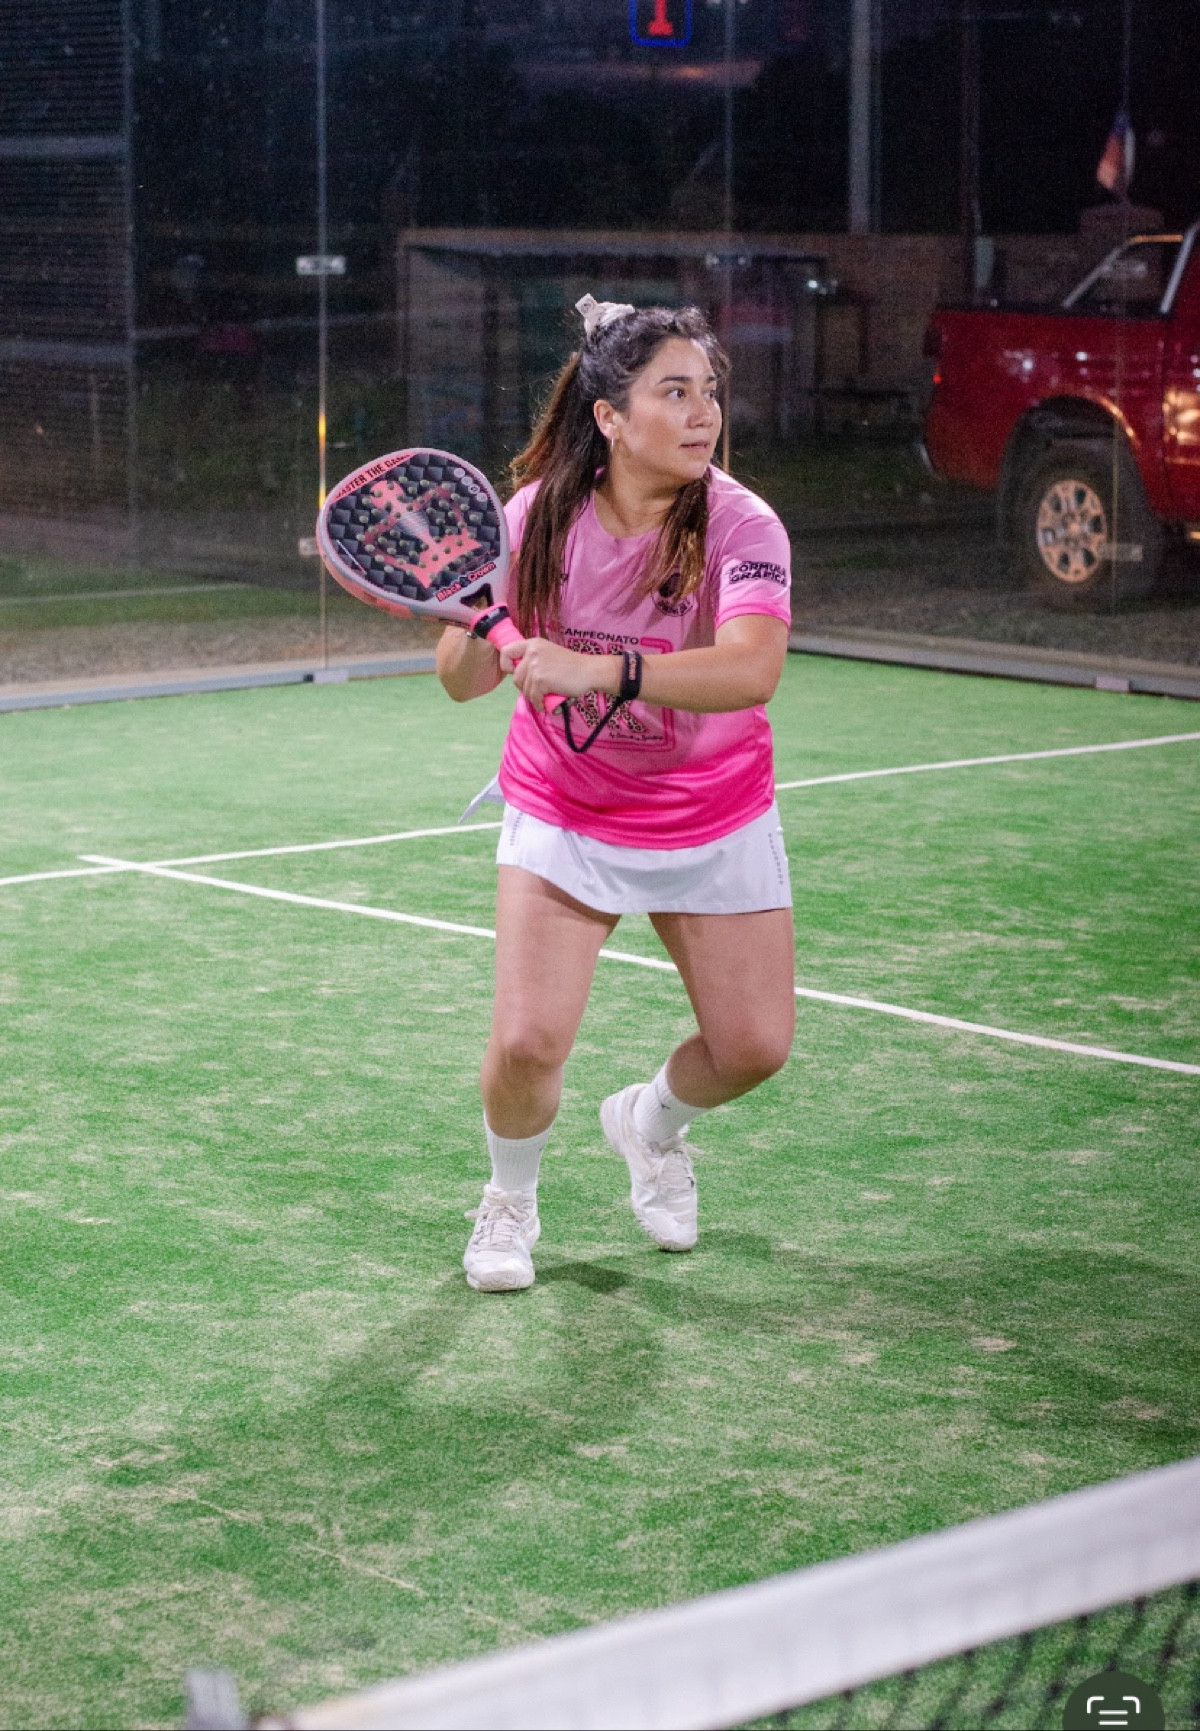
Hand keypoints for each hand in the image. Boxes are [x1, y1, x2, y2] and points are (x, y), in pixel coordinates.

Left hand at [500, 637, 619, 712]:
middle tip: (539, 690)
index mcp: (533, 644)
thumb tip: (516, 674)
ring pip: (524, 689)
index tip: (516, 673)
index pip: (507, 652)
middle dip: (525, 688)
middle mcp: (532, 652)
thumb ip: (533, 659)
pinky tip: (547, 703)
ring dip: (534, 697)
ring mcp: (535, 665)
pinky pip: (533, 697)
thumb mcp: (548, 654)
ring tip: (546, 696)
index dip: (507, 665)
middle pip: (516, 677)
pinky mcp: (540, 679)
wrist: (589, 671)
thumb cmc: (571, 666)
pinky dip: (539, 704)